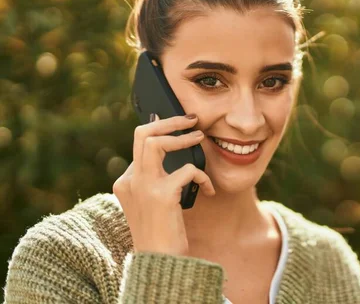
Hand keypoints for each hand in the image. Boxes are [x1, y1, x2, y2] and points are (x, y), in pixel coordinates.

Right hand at [113, 113, 214, 256]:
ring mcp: (143, 187)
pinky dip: (202, 177)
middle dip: (169, 122)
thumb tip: (170, 148)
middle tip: (190, 120)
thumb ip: (155, 178)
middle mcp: (130, 181)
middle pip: (142, 134)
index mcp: (126, 183)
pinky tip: (209, 191)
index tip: (175, 122)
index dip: (159, 130)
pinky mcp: (162, 195)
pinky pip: (188, 170)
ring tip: (199, 138)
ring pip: (155, 142)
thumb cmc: (161, 232)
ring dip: (182, 137)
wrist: (160, 262)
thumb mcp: (152, 202)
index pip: (138, 144)